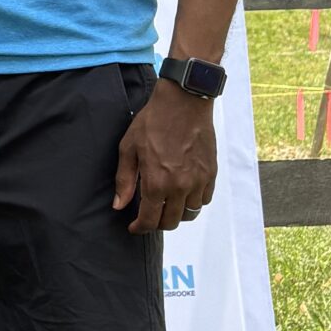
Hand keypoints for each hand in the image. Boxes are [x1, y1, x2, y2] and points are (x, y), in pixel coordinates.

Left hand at [112, 81, 216, 232]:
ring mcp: (198, 181)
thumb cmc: (152, 122)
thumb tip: (119, 205)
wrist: (183, 102)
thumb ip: (124, 180)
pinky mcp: (211, 173)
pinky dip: (193, 202)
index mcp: (157, 182)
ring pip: (190, 213)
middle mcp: (180, 187)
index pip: (150, 220)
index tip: (135, 227)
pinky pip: (204, 199)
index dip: (140, 228)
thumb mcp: (129, 148)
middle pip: (171, 222)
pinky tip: (183, 192)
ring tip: (167, 204)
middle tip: (149, 215)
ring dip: (177, 214)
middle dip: (158, 223)